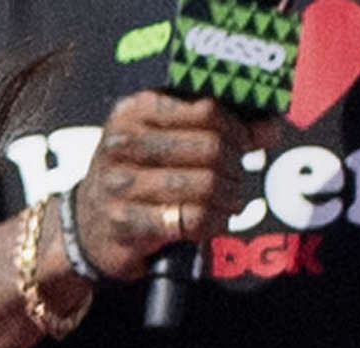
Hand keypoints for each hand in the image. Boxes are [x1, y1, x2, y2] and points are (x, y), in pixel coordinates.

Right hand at [70, 88, 232, 280]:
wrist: (89, 226)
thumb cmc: (136, 175)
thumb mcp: (164, 140)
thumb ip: (216, 128)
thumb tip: (270, 127)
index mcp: (134, 110)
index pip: (206, 109)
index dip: (237, 129)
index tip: (244, 145)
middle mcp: (123, 142)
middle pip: (209, 146)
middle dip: (234, 165)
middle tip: (238, 177)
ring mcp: (122, 184)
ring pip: (204, 184)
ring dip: (230, 196)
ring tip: (232, 201)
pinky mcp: (128, 223)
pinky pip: (192, 220)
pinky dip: (215, 223)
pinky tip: (217, 222)